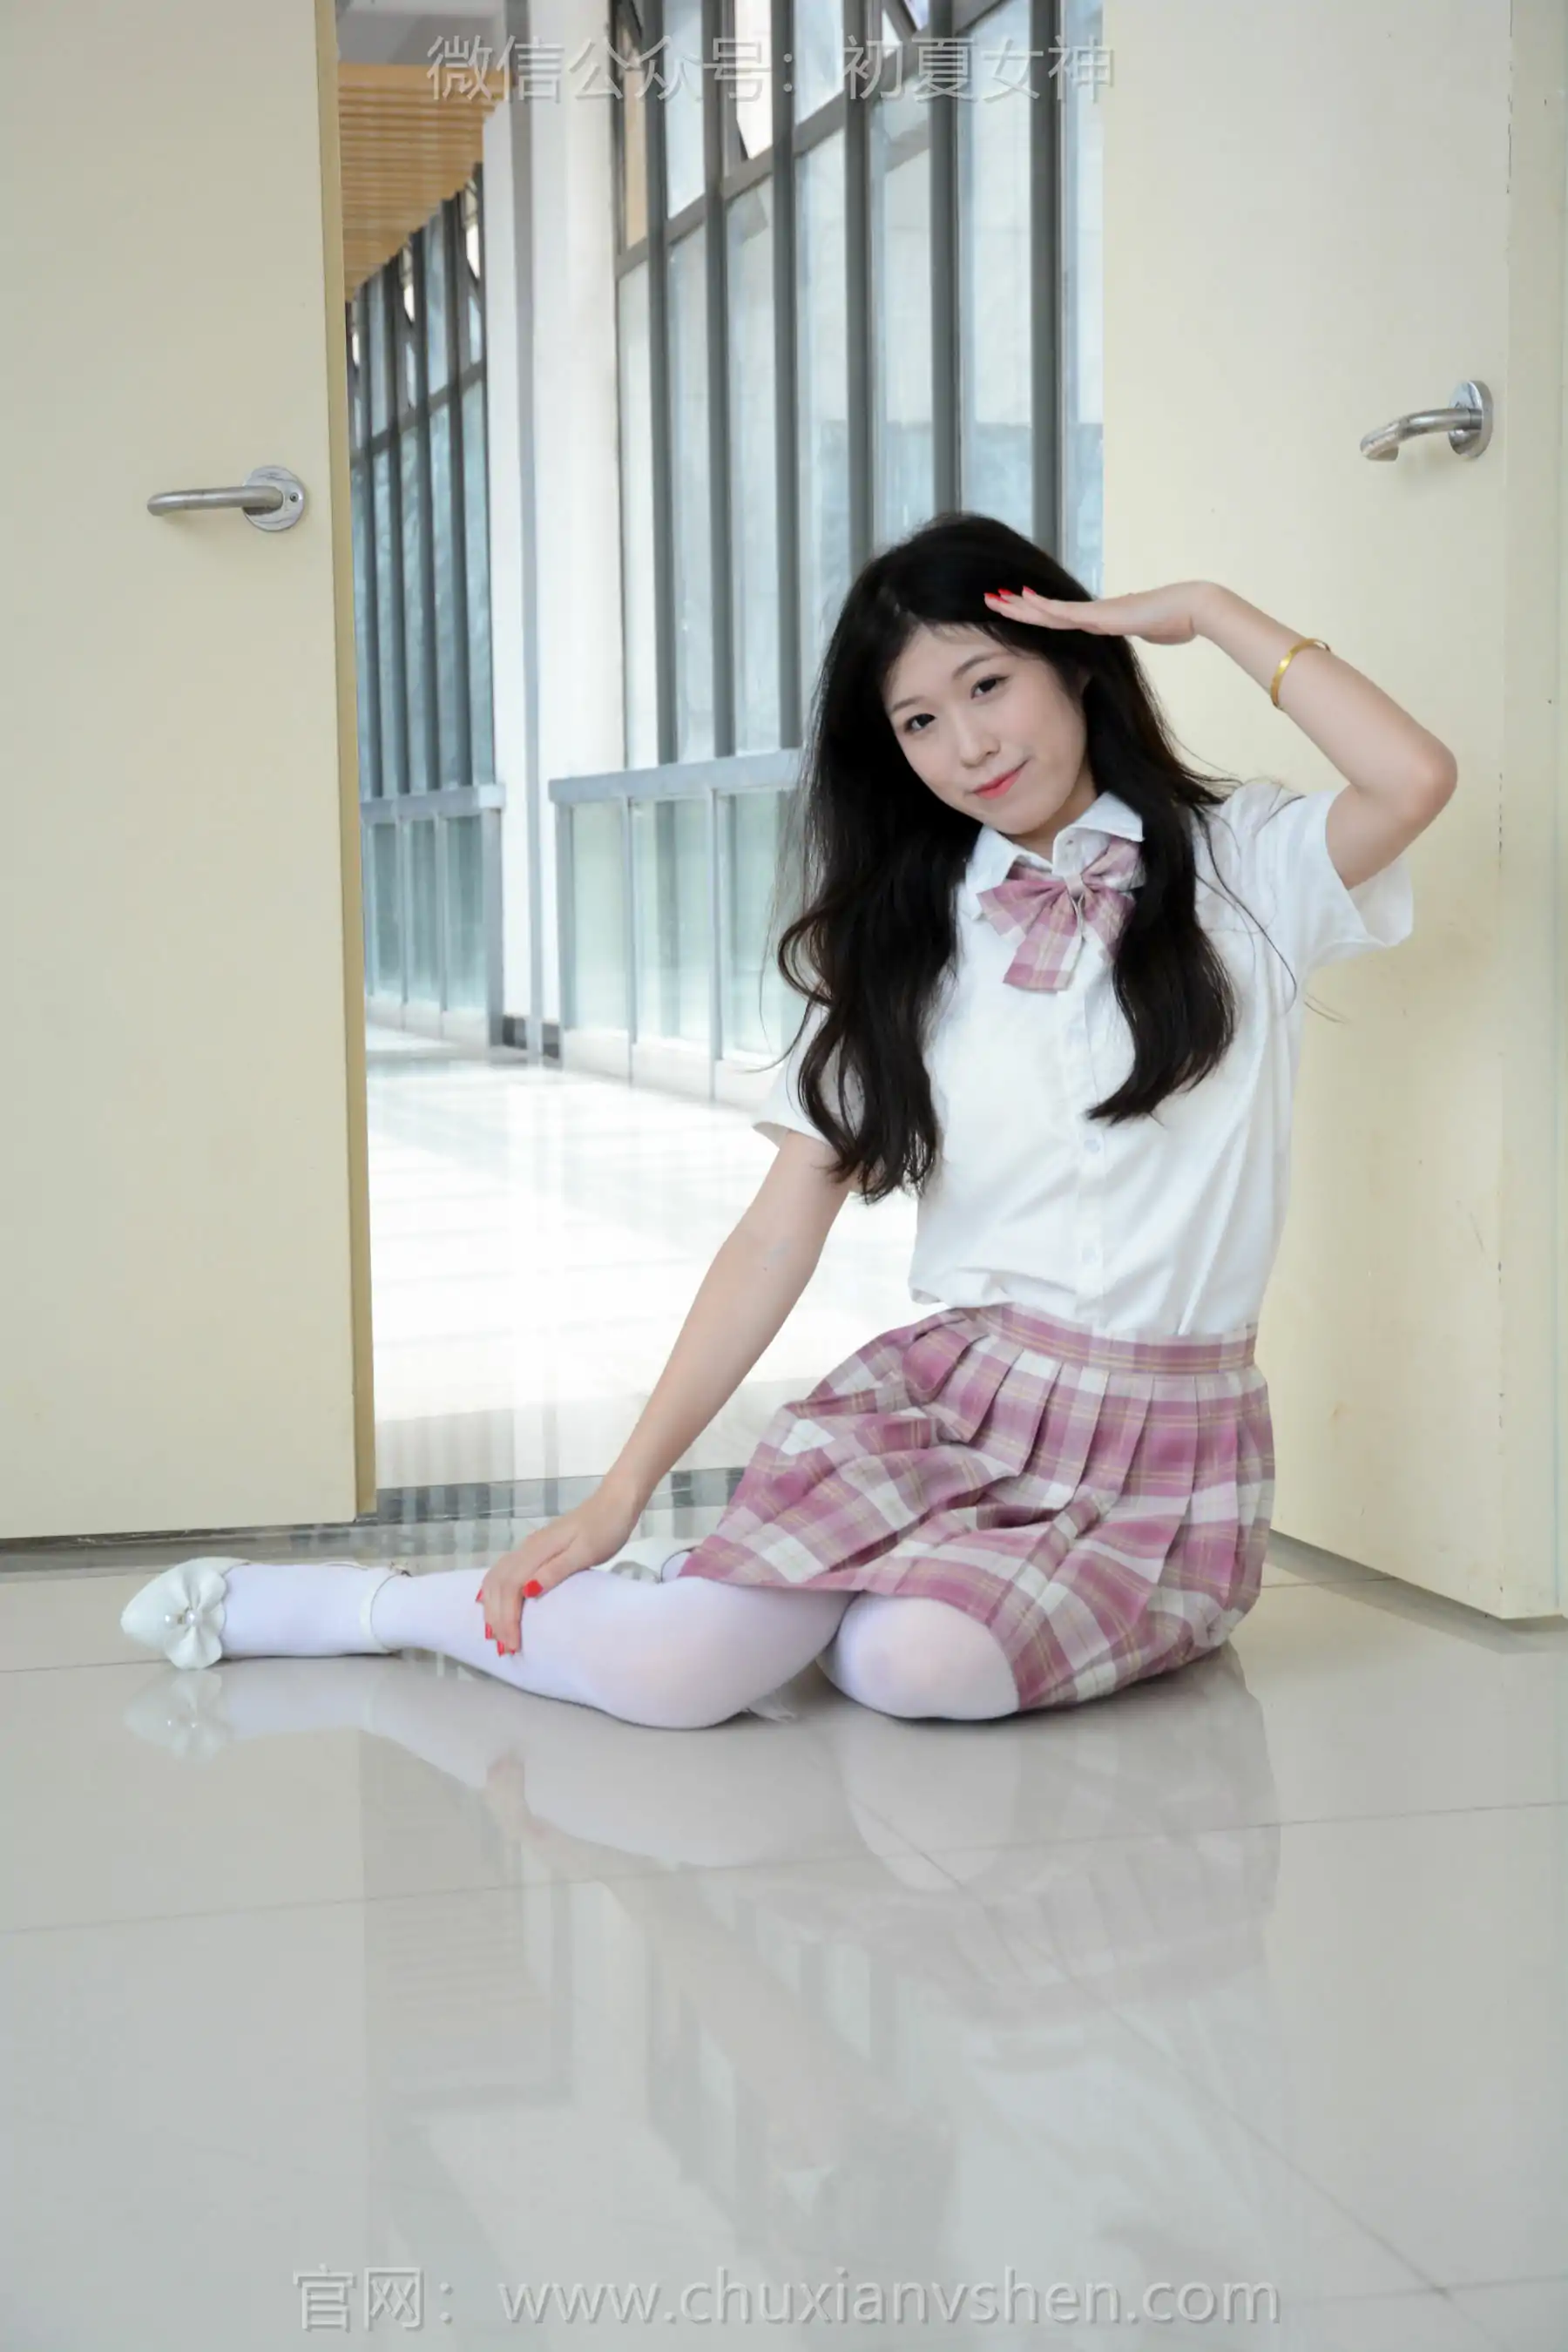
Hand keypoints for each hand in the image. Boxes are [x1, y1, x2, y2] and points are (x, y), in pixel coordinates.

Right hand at [476, 1484, 642, 1656]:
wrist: (615, 1502)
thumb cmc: (605, 1529)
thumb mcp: (585, 1552)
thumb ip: (555, 1571)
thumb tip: (526, 1592)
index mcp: (537, 1551)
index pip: (509, 1588)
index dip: (506, 1619)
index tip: (513, 1645)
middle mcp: (527, 1549)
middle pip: (498, 1585)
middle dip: (496, 1618)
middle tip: (504, 1649)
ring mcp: (529, 1547)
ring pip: (497, 1578)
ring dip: (493, 1606)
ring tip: (496, 1633)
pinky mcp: (536, 1549)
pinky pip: (505, 1572)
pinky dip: (496, 1592)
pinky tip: (496, 1603)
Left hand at [983, 580, 1212, 646]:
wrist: (1193, 609)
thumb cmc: (1177, 621)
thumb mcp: (1151, 634)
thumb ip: (1140, 634)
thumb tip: (1144, 633)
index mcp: (1102, 621)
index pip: (1060, 620)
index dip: (1036, 615)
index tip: (1016, 609)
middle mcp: (1093, 614)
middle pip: (1046, 612)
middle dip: (1017, 606)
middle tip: (992, 598)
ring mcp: (1095, 612)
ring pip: (1048, 610)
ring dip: (1020, 605)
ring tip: (994, 597)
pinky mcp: (1101, 614)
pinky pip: (1065, 612)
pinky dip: (1042, 607)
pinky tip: (1023, 598)